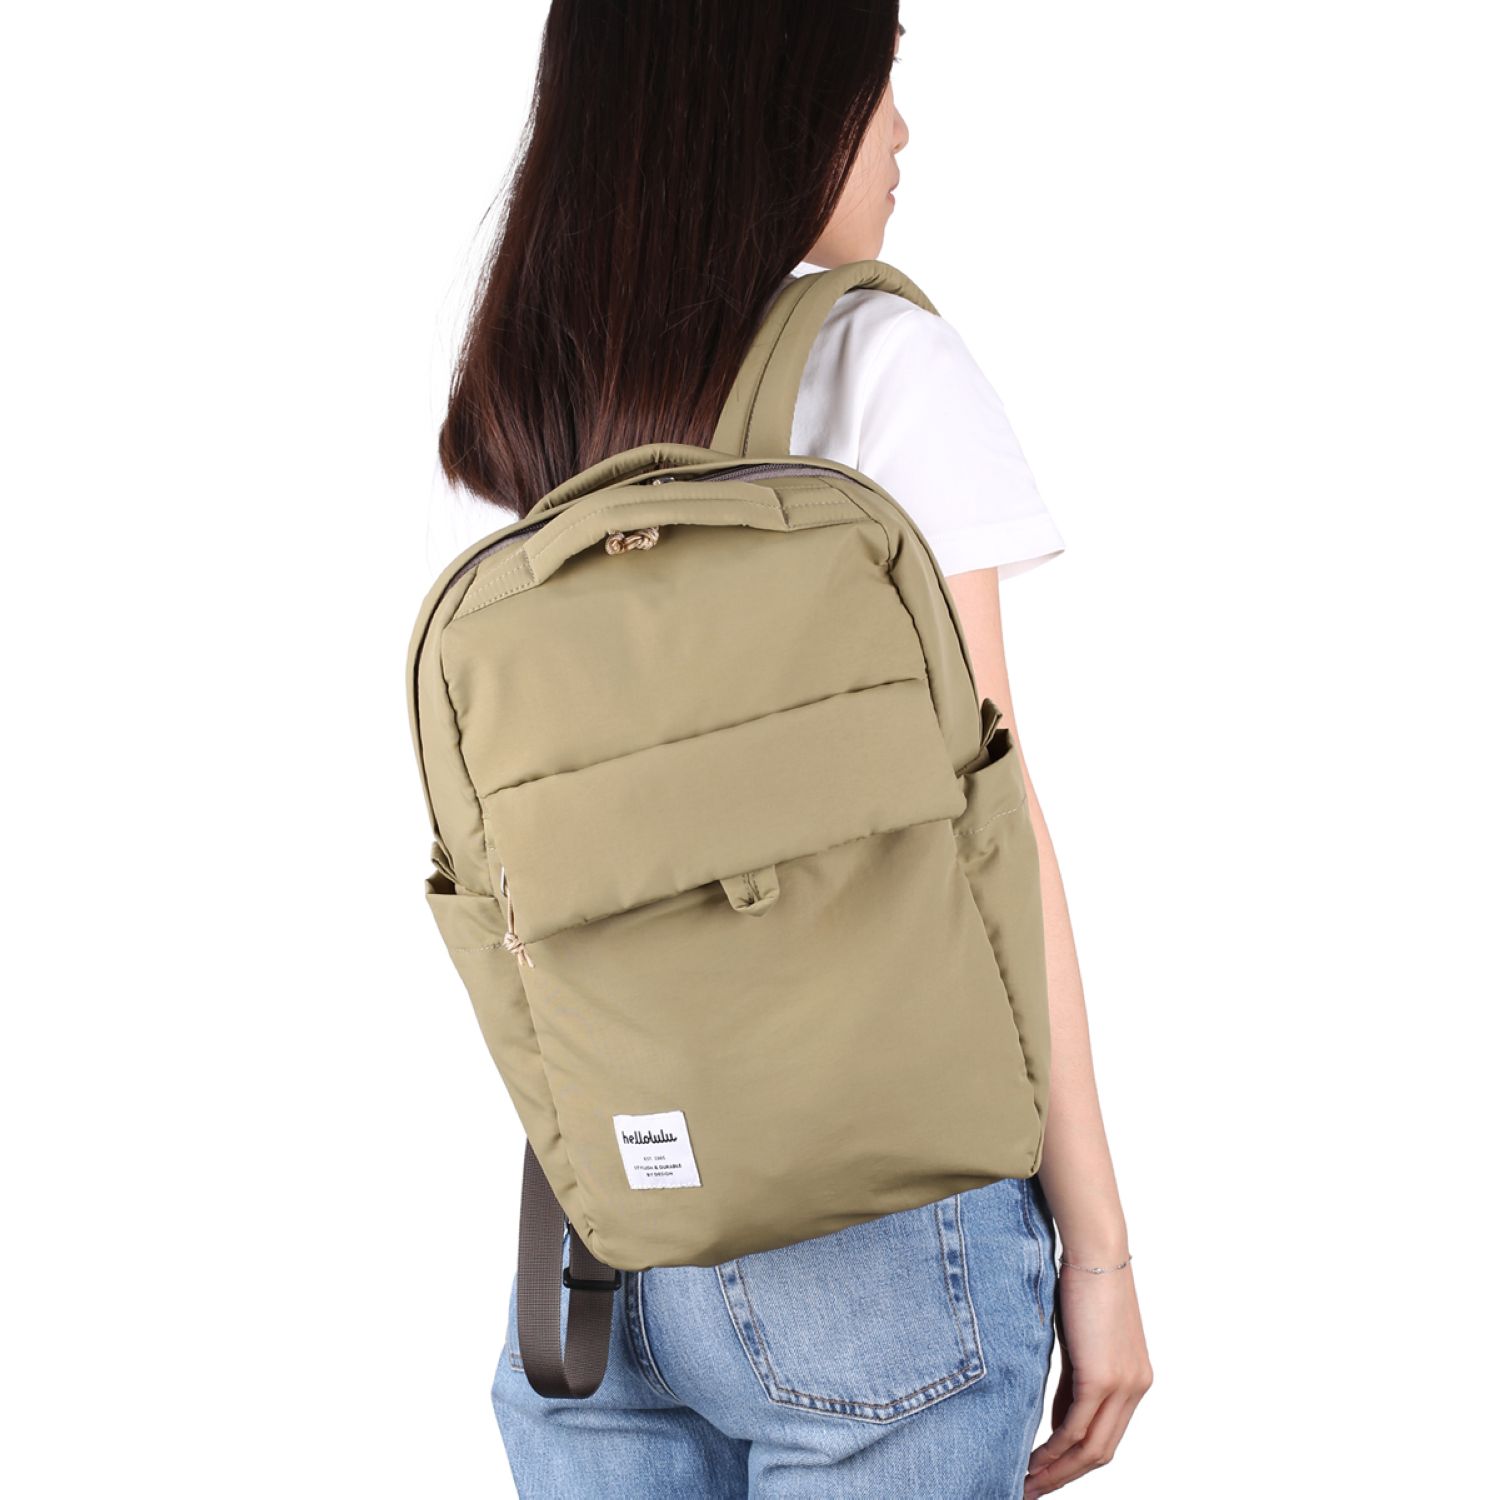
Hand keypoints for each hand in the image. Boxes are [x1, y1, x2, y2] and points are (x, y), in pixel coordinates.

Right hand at [1024, 1263, 1151, 1496]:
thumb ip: (1074, 1383)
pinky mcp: (1103, 1378)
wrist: (1095, 1250)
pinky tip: (1034, 1459)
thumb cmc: (1083, 1284)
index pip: (1106, 1437)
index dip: (1076, 1463)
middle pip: (1101, 1453)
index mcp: (1134, 1381)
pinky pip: (1077, 1428)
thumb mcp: (1080, 1344)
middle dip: (1064, 1477)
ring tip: (1026, 1483)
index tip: (1047, 1474)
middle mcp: (1135, 1389)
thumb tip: (1059, 1422)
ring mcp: (1123, 1386)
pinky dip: (1055, 1449)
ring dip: (1057, 1471)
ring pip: (1091, 1448)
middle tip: (1031, 1490)